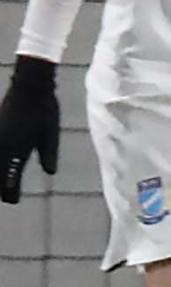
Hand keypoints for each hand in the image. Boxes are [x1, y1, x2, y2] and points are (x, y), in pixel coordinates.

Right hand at [0, 56, 59, 203]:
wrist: (30, 87)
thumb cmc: (44, 111)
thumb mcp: (50, 136)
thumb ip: (49, 156)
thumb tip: (50, 173)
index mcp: (14, 154)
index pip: (7, 185)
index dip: (10, 194)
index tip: (13, 199)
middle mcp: (0, 149)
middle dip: (1, 187)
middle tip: (8, 194)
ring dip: (0, 173)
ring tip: (5, 179)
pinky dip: (0, 158)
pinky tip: (5, 160)